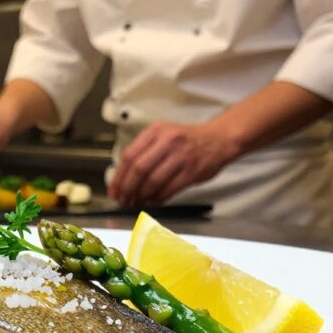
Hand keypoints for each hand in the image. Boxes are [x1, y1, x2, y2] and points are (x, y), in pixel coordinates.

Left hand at [109, 122, 240, 205]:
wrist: (218, 139)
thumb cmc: (187, 140)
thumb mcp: (163, 135)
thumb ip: (144, 152)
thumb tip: (123, 178)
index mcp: (155, 131)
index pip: (129, 156)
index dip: (119, 177)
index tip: (114, 190)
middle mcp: (168, 141)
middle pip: (139, 169)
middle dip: (128, 188)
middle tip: (123, 200)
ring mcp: (181, 156)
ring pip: (153, 181)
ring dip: (142, 195)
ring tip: (137, 202)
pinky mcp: (192, 171)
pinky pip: (169, 189)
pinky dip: (158, 198)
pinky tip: (153, 200)